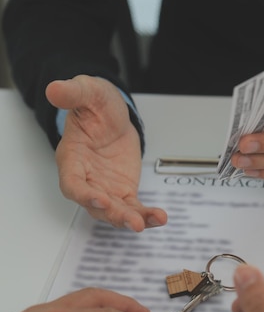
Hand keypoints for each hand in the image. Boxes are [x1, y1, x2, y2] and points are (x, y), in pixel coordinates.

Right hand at [46, 75, 167, 230]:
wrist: (112, 115)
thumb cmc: (94, 106)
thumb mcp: (87, 92)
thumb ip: (72, 93)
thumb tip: (54, 89)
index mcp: (72, 159)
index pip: (72, 184)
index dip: (83, 194)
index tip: (99, 199)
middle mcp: (86, 180)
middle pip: (95, 206)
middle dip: (113, 214)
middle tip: (132, 222)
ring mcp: (105, 189)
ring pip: (114, 212)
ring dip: (131, 219)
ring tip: (148, 222)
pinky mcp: (123, 192)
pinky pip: (133, 208)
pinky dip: (146, 215)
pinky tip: (160, 217)